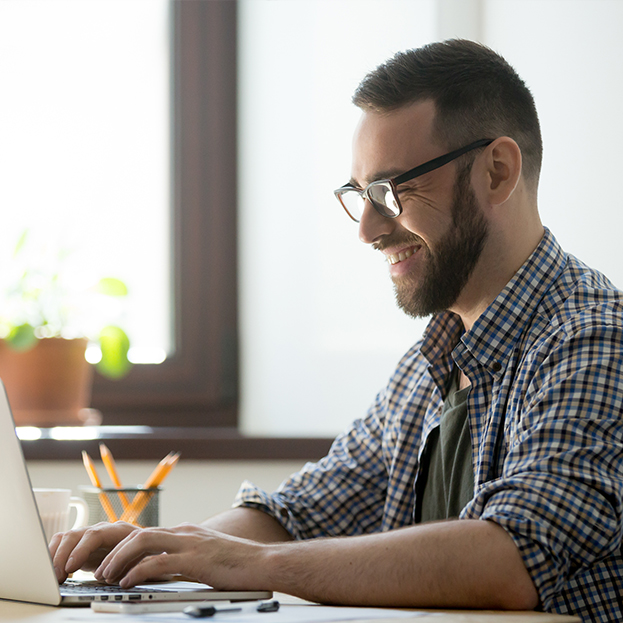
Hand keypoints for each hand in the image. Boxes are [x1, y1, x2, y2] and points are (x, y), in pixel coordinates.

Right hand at [49, 521, 138, 583]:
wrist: (146, 549)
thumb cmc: (145, 555)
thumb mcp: (142, 561)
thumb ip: (128, 565)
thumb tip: (110, 575)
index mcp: (120, 531)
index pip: (96, 535)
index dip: (81, 550)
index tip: (70, 567)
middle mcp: (103, 529)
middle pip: (77, 535)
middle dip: (63, 555)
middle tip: (57, 576)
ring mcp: (91, 534)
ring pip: (67, 538)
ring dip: (56, 556)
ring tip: (53, 576)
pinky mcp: (82, 543)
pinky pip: (63, 543)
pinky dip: (54, 555)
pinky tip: (51, 569)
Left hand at [94, 523, 265, 589]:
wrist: (264, 563)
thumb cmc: (239, 565)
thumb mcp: (208, 558)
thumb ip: (187, 560)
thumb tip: (167, 573)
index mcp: (186, 533)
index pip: (147, 534)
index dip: (124, 548)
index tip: (109, 564)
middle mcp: (185, 533)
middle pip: (139, 533)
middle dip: (114, 552)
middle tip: (99, 570)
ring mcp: (190, 544)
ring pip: (143, 542)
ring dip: (120, 559)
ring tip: (106, 576)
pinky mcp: (195, 559)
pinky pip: (158, 562)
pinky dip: (137, 571)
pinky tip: (127, 583)